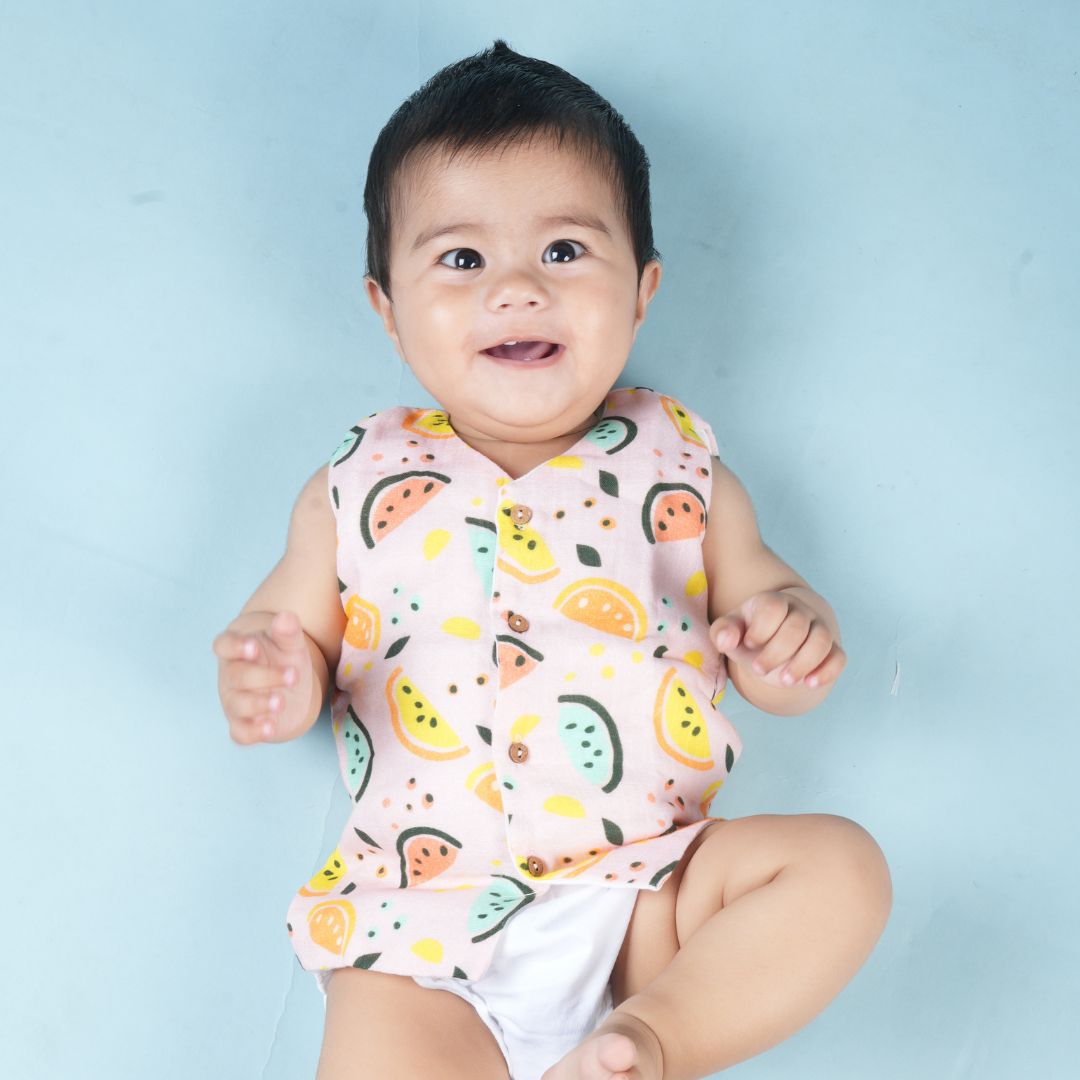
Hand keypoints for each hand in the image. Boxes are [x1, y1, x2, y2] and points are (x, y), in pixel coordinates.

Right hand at [213, 610, 315, 743]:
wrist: (287, 686)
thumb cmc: (282, 657)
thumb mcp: (289, 643)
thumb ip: (287, 631)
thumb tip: (286, 617)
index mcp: (237, 649)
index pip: (224, 645)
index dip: (235, 647)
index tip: (254, 647)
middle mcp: (231, 676)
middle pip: (238, 676)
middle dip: (265, 677)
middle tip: (293, 675)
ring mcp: (235, 701)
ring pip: (238, 705)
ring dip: (258, 705)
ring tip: (281, 702)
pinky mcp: (243, 725)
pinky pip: (240, 732)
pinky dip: (253, 732)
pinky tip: (270, 728)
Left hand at [709, 591, 845, 689]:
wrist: (775, 642)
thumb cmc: (749, 635)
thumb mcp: (732, 631)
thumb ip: (723, 632)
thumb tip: (725, 640)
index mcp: (773, 602)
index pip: (773, 607)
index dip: (761, 628)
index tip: (749, 644)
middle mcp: (800, 612)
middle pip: (796, 627)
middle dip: (777, 652)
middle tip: (758, 670)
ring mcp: (819, 629)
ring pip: (821, 641)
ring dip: (802, 663)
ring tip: (784, 681)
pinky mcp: (832, 650)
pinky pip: (839, 657)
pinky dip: (827, 672)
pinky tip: (809, 684)